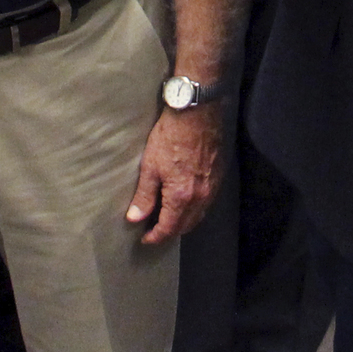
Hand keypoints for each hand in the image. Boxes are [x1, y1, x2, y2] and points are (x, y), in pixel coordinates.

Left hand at [125, 102, 221, 242]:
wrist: (197, 112)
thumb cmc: (171, 135)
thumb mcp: (150, 166)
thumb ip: (144, 196)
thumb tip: (135, 218)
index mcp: (181, 196)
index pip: (169, 228)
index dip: (155, 237)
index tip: (145, 239)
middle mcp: (200, 197)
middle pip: (185, 226)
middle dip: (169, 232)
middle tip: (154, 230)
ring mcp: (212, 188)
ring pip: (198, 216)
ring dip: (183, 222)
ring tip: (167, 218)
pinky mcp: (218, 177)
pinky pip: (206, 203)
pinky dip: (194, 210)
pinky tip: (184, 202)